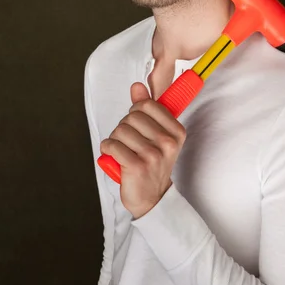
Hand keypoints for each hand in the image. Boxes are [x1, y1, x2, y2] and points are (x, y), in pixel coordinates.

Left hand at [100, 82, 186, 218]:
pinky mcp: (137, 167)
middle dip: (124, 127)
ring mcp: (154, 155)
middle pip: (132, 116)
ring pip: (120, 130)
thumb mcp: (154, 134)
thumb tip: (137, 86)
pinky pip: (113, 145)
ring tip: (123, 150)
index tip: (137, 124)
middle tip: (130, 142)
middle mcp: (168, 142)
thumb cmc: (152, 163)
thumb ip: (146, 108)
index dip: (135, 111)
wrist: (151, 197)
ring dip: (115, 139)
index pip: (147, 104)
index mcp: (176, 131)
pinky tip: (113, 156)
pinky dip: (108, 149)